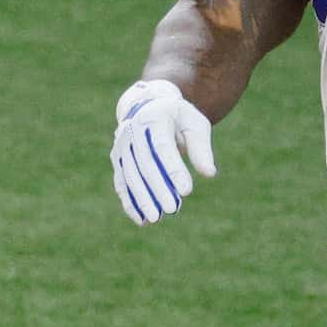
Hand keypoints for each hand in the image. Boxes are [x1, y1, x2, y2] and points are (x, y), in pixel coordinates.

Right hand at [110, 78, 215, 224]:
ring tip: (157, 218)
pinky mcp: (117, 159)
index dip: (173, 170)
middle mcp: (132, 130)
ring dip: (143, 199)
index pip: (162, 147)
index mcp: (154, 118)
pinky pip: (121, 183)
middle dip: (158, 188)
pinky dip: (130, 202)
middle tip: (173, 209)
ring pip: (131, 176)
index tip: (186, 191)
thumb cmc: (178, 118)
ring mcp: (121, 145)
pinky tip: (142, 220)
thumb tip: (209, 173)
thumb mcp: (195, 125)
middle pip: (145, 164)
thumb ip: (201, 148)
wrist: (148, 106)